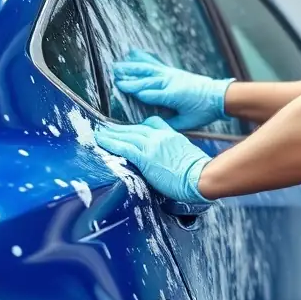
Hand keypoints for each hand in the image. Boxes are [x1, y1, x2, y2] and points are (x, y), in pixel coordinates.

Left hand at [94, 116, 211, 203]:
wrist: (201, 176)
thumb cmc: (199, 172)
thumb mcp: (188, 155)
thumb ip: (175, 153)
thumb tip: (169, 161)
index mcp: (171, 135)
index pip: (152, 123)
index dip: (139, 126)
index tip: (130, 128)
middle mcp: (160, 137)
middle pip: (136, 128)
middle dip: (120, 128)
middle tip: (107, 128)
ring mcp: (152, 146)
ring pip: (127, 135)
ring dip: (111, 134)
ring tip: (99, 133)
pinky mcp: (145, 157)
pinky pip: (124, 147)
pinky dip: (110, 142)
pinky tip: (101, 140)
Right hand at [112, 49, 233, 130]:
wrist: (218, 96)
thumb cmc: (203, 112)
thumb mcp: (187, 122)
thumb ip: (169, 124)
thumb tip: (151, 126)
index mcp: (173, 95)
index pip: (149, 93)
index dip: (134, 91)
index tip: (119, 90)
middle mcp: (170, 82)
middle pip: (146, 80)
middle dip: (130, 79)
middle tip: (114, 78)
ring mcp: (171, 75)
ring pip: (148, 69)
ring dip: (132, 67)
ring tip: (117, 65)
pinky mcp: (172, 71)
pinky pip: (155, 64)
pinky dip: (143, 58)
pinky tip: (133, 53)